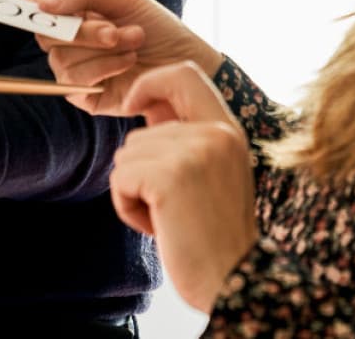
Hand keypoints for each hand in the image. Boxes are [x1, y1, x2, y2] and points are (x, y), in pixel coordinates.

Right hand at [23, 0, 219, 115]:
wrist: (186, 61)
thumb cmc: (157, 26)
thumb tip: (40, 3)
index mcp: (74, 15)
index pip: (36, 10)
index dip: (24, 6)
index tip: (20, 1)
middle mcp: (69, 44)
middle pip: (47, 34)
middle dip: (82, 31)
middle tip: (115, 29)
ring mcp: (76, 71)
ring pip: (62, 59)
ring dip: (102, 49)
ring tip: (134, 43)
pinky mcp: (86, 97)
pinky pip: (74, 83)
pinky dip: (103, 69)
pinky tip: (128, 64)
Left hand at [110, 61, 257, 312]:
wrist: (234, 280)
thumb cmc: (216, 235)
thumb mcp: (212, 172)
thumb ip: (186, 137)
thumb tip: (145, 104)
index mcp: (228, 129)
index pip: (185, 73)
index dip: (150, 82)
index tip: (135, 104)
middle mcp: (214, 133)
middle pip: (141, 134)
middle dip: (142, 174)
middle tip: (174, 208)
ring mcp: (193, 152)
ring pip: (126, 157)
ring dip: (134, 193)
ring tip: (169, 217)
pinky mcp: (169, 176)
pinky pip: (120, 179)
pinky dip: (127, 208)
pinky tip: (159, 227)